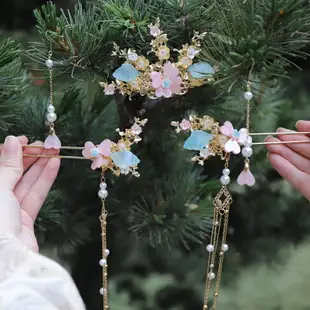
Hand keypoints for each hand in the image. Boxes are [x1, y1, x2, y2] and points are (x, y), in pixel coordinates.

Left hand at [0, 136, 59, 251]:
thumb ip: (8, 165)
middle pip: (11, 173)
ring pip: (25, 182)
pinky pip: (35, 195)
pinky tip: (54, 165)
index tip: (25, 140)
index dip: (9, 151)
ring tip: (54, 150)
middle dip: (28, 157)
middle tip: (45, 144)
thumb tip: (13, 140)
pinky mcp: (24, 219)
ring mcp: (8, 210)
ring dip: (40, 165)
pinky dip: (45, 179)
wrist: (6, 261)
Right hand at [265, 120, 309, 200]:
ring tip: (266, 146)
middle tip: (268, 138)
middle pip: (303, 152)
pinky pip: (296, 179)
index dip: (297, 135)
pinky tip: (272, 158)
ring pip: (297, 164)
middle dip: (285, 144)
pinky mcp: (309, 190)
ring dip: (281, 154)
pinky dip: (283, 169)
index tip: (280, 130)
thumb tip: (299, 123)